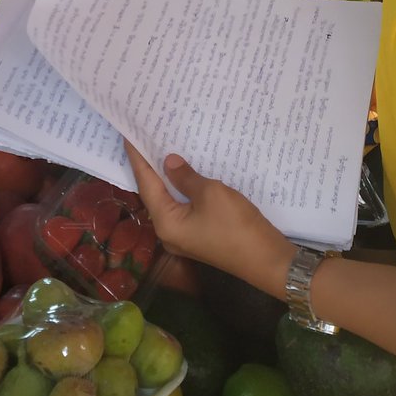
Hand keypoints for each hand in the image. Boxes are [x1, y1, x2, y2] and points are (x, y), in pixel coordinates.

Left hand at [125, 142, 295, 298]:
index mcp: (165, 222)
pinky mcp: (200, 234)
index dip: (138, 158)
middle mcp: (168, 232)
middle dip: (151, 166)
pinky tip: (187, 172)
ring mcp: (184, 235)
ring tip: (164, 149)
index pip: (146, 184)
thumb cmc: (234, 225)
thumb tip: (170, 162)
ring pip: (170, 200)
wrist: (265, 259)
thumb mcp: (210, 193)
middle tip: (146, 137)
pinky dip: (182, 188)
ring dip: (168, 177)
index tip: (129, 136)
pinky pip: (184, 206)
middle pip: (154, 193)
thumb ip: (186, 177)